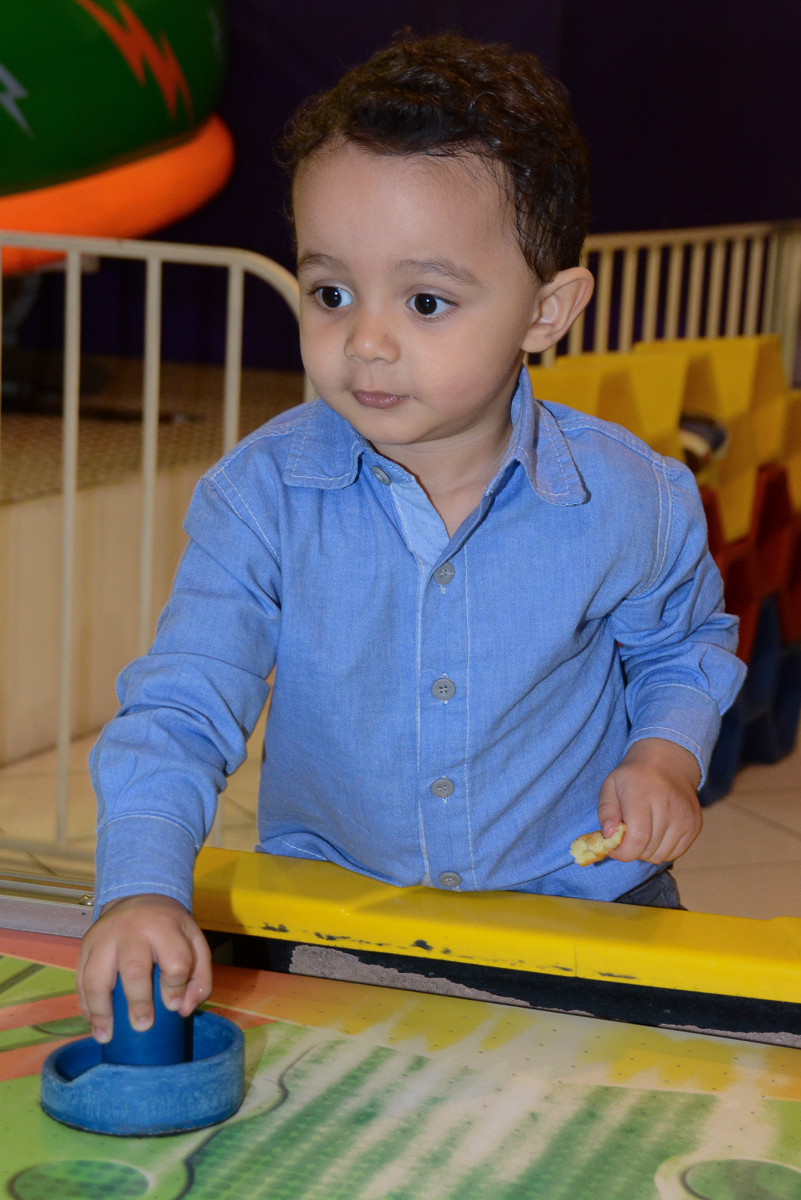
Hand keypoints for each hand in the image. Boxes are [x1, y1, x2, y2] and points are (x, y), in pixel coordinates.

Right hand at [76, 894, 211, 1044]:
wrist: (140, 896)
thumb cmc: (170, 928)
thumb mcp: (195, 943)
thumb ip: (199, 977)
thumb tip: (182, 1010)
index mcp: (165, 927)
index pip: (175, 961)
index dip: (176, 988)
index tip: (173, 1006)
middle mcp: (132, 930)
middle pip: (134, 968)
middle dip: (138, 1002)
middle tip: (143, 1026)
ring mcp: (103, 937)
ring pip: (96, 977)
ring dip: (100, 1011)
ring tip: (107, 1035)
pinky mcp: (85, 946)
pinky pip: (80, 980)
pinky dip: (86, 1005)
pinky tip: (95, 1023)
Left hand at [597, 737, 702, 863]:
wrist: (668, 762)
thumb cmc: (634, 776)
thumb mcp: (610, 786)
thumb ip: (606, 812)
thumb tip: (608, 836)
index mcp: (643, 795)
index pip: (637, 838)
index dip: (622, 852)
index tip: (613, 847)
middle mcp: (669, 807)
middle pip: (648, 850)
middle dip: (631, 850)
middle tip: (626, 836)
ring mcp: (685, 818)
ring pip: (661, 855)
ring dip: (647, 852)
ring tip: (641, 833)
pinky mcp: (695, 826)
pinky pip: (675, 853)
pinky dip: (662, 850)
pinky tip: (656, 833)